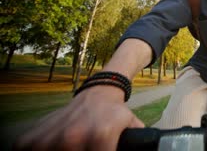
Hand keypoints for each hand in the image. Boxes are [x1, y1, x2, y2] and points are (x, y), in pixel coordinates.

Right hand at [14, 86, 143, 150]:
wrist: (98, 92)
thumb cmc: (115, 114)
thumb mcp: (134, 127)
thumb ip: (140, 140)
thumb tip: (146, 147)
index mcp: (101, 137)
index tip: (102, 150)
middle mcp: (73, 138)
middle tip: (87, 146)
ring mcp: (50, 139)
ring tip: (73, 146)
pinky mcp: (31, 139)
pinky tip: (54, 146)